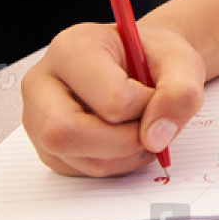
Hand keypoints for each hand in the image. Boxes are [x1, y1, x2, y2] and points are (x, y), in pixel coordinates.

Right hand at [21, 22, 205, 177]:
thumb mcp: (181, 60)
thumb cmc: (153, 57)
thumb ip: (180, 92)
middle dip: (125, 142)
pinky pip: (82, 171)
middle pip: (67, 133)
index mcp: (72, 49)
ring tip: (145, 129)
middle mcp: (42, 83)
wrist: (141, 63)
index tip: (158, 94)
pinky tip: (128, 139)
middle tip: (154, 130)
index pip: (110, 98)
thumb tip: (157, 137)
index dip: (147, 107)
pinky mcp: (48, 147)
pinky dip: (116, 164)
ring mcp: (38, 119)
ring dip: (126, 155)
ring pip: (78, 158)